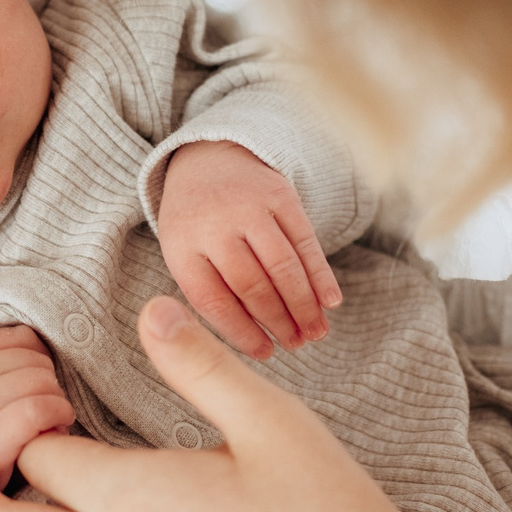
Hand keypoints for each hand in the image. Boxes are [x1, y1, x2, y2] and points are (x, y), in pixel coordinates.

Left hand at [154, 140, 340, 358]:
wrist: (207, 158)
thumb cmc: (197, 224)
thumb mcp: (185, 253)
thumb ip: (210, 291)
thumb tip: (255, 340)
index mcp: (181, 245)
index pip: (213, 300)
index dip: (242, 332)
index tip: (265, 353)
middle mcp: (213, 223)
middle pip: (252, 285)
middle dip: (279, 321)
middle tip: (297, 345)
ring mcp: (247, 205)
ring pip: (283, 265)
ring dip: (304, 304)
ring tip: (316, 332)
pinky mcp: (279, 193)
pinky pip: (306, 240)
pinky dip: (320, 274)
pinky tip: (330, 301)